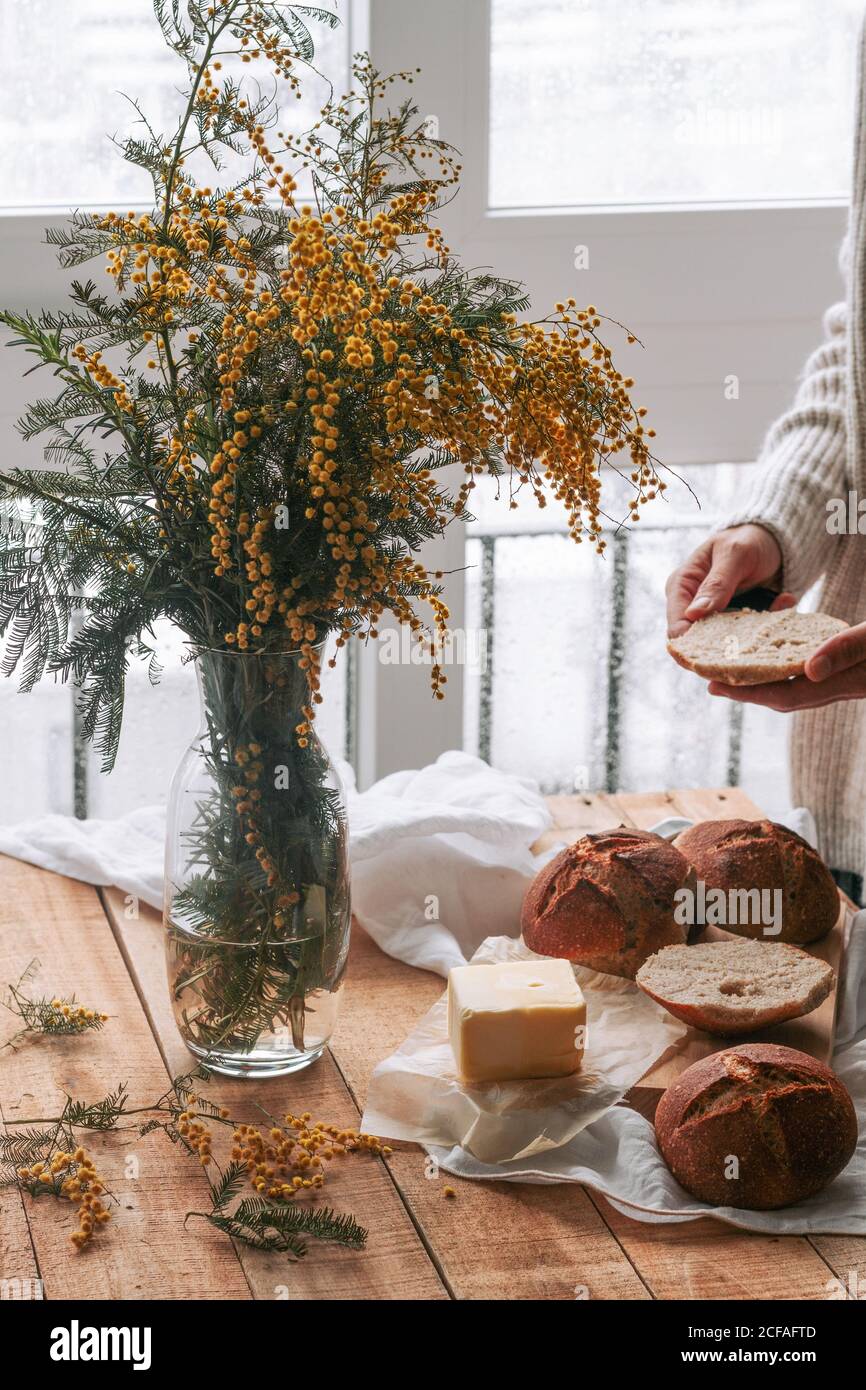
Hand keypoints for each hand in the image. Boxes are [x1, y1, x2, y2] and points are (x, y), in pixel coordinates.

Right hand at [666, 525, 790, 637]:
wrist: (773, 540)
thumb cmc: (747, 540)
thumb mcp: (734, 554)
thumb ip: (717, 583)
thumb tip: (693, 614)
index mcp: (681, 587)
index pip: (677, 628)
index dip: (694, 645)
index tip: (725, 646)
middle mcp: (693, 606)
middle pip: (700, 642)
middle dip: (731, 640)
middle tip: (760, 626)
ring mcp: (715, 617)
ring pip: (727, 643)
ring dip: (755, 631)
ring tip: (779, 604)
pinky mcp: (736, 623)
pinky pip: (749, 636)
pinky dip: (769, 624)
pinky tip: (783, 601)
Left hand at [709, 621, 865, 711]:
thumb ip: (846, 650)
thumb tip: (810, 669)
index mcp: (844, 683)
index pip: (786, 694)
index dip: (748, 692)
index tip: (714, 686)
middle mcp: (841, 687)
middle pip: (784, 694)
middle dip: (748, 689)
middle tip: (712, 681)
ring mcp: (846, 680)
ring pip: (796, 684)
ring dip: (766, 677)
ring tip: (734, 667)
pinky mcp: (850, 669)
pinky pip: (809, 670)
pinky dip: (787, 663)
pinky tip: (776, 650)